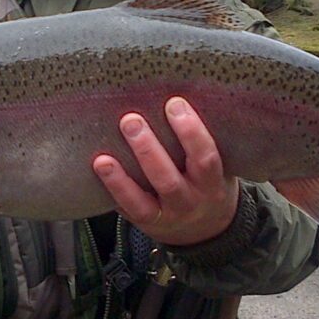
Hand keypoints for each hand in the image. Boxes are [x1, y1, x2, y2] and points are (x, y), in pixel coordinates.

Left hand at [93, 97, 238, 245]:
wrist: (209, 230)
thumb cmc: (209, 182)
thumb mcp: (218, 165)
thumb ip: (201, 141)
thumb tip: (179, 88)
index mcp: (212, 183)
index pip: (205, 157)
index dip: (191, 131)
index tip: (174, 103)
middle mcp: (190, 202)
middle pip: (168, 180)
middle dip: (148, 149)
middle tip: (131, 119)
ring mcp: (167, 216)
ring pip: (143, 200)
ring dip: (121, 177)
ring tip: (103, 157)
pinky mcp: (146, 222)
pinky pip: (128, 209)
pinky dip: (113, 189)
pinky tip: (100, 169)